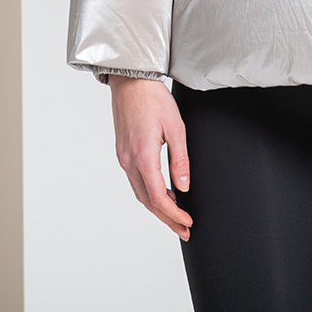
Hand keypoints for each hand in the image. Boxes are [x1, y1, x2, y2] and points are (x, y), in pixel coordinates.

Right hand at [108, 75, 192, 240]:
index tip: (188, 222)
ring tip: (176, 217)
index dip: (173, 214)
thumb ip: (180, 159)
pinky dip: (149, 193)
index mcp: (143, 156)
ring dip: (158, 208)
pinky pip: (136, 181)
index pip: (157, 197)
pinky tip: (162, 194)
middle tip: (185, 229)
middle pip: (147, 201)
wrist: (131, 81)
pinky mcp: (123, 152)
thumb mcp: (176, 126)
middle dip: (167, 218)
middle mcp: (129, 161)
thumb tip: (184, 186)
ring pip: (140, 193)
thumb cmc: (153, 99)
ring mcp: (123, 157)